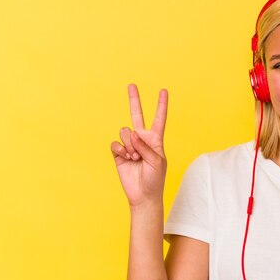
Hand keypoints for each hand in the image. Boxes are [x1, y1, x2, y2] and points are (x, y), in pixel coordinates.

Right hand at [111, 84, 168, 206]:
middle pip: (137, 116)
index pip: (159, 119)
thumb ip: (145, 146)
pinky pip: (116, 144)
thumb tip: (132, 134)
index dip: (161, 105)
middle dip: (134, 100)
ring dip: (130, 144)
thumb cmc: (154, 179)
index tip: (163, 90)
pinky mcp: (119, 153)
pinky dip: (121, 150)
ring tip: (135, 157)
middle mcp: (142, 140)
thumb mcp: (156, 162)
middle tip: (131, 85)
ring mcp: (130, 146)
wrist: (143, 194)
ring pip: (125, 132)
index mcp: (156, 140)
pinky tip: (127, 158)